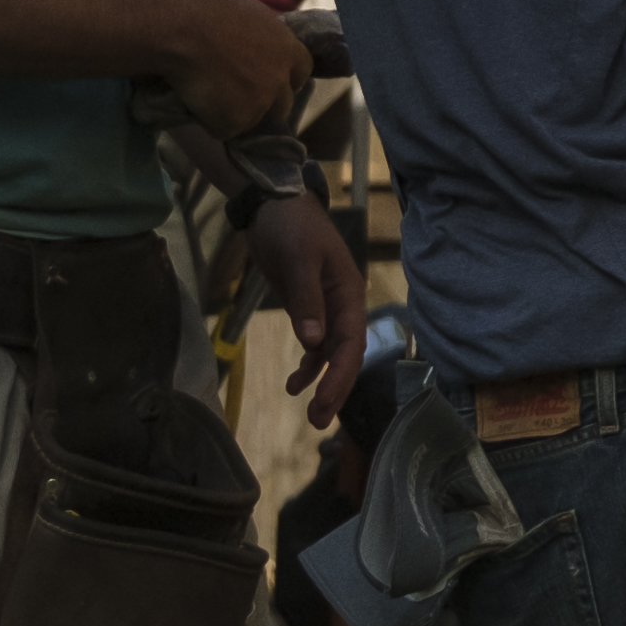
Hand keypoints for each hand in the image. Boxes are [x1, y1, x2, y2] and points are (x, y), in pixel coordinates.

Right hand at [162, 0, 311, 139]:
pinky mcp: (236, 121)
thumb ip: (258, 38)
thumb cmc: (204, 10)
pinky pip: (223, 130)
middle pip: (283, 104)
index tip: (268, 80)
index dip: (285, 78)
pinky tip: (194, 105)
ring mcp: (260, 102)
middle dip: (265, 105)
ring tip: (210, 101)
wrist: (181, 28)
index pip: (301, 71)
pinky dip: (209, 123)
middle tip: (237, 98)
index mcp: (286, 46)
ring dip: (237, 116)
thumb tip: (249, 46)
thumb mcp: (247, 16)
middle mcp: (280, 77)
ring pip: (254, 121)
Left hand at [245, 190, 367, 422]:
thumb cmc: (291, 228)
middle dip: (336, 387)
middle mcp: (343, 304)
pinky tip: (294, 384)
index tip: (324, 402)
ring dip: (323, 381)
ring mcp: (326, 307)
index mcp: (349, 293)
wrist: (274, 205)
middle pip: (346, 354)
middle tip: (319, 420)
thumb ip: (306, 302)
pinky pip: (315, 344)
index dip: (341, 375)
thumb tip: (314, 344)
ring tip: (311, 413)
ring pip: (332, 353)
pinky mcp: (308, 308)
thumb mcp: (298, 262)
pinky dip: (308, 365)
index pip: (351, 343)